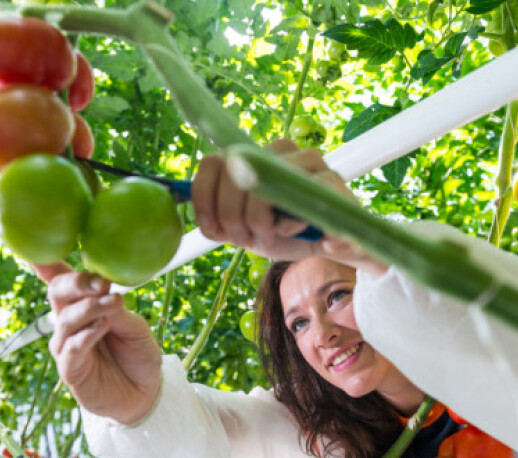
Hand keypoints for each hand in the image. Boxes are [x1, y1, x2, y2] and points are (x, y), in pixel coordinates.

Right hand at [34, 262, 162, 424]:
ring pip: (66, 318)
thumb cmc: (137, 353)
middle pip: (57, 292)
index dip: (45, 262)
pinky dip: (86, 334)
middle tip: (101, 283)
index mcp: (82, 303)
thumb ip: (118, 310)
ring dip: (89, 308)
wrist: (145, 392)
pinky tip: (102, 327)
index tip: (40, 249)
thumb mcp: (135, 326)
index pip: (59, 278)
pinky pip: (71, 348)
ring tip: (112, 304)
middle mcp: (68, 321)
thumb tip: (105, 291)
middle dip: (78, 282)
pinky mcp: (70, 369)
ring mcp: (66, 345)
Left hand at [192, 139, 386, 274]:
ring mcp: (309, 162)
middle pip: (233, 176)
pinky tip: (299, 235)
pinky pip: (300, 205)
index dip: (204, 201)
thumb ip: (217, 217)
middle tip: (249, 239)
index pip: (212, 164)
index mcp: (254, 156)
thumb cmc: (286, 233)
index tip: (214, 231)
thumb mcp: (243, 228)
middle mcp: (279, 151)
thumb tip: (182, 203)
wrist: (335, 245)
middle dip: (233, 218)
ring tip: (273, 236)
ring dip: (260, 222)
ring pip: (263, 189)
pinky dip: (294, 228)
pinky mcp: (333, 182)